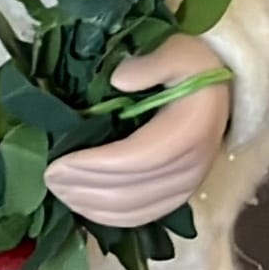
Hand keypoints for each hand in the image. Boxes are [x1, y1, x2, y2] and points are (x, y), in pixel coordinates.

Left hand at [44, 34, 232, 227]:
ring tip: (58, 192)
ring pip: (135, 209)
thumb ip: (150, 64)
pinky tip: (84, 207)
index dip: (93, 166)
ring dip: (93, 206)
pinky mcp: (181, 195)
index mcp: (189, 131)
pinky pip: (145, 216)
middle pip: (131, 189)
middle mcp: (191, 165)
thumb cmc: (192, 67)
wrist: (221, 89)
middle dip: (84, 187)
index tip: (56, 164)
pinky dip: (111, 217)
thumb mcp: (177, 52)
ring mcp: (188, 185)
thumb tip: (118, 80)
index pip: (136, 158)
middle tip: (47, 179)